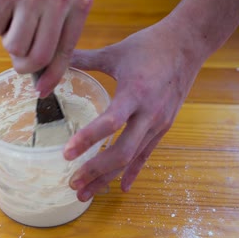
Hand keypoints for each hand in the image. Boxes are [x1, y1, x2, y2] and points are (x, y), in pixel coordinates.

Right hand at [0, 0, 92, 96]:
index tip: (42, 90)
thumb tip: (41, 72)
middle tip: (18, 61)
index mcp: (81, 3)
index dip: (53, 76)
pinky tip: (2, 5)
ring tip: (13, 20)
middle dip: (24, 66)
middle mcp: (60, 0)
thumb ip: (58, 28)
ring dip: (8, 41)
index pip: (66, 52)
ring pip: (14, 46)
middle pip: (39, 57)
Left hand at [63, 20, 207, 201]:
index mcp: (134, 92)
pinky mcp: (163, 126)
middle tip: (72, 183)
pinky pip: (146, 154)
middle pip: (123, 151)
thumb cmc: (150, 46)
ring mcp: (158, 123)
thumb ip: (83, 59)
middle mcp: (148, 113)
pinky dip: (133, 172)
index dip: (88, 140)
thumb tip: (51, 61)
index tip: (66, 154)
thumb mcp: (114, 52)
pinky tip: (122, 187)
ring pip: (133, 158)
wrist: (187, 44)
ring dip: (108, 177)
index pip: (110, 122)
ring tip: (86, 192)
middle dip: (96, 170)